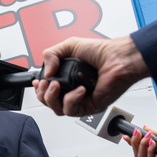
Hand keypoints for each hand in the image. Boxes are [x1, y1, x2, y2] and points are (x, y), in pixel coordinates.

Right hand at [33, 36, 149, 116]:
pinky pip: (73, 110)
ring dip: (52, 98)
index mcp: (67, 78)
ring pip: (58, 109)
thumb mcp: (69, 46)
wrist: (118, 59)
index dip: (39, 88)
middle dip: (43, 94)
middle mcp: (72, 90)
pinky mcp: (90, 107)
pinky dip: (72, 100)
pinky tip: (79, 89)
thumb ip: (51, 54)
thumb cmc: (101, 52)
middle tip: (47, 84)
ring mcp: (81, 99)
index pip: (47, 90)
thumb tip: (45, 72)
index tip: (38, 82)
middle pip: (49, 102)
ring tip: (57, 85)